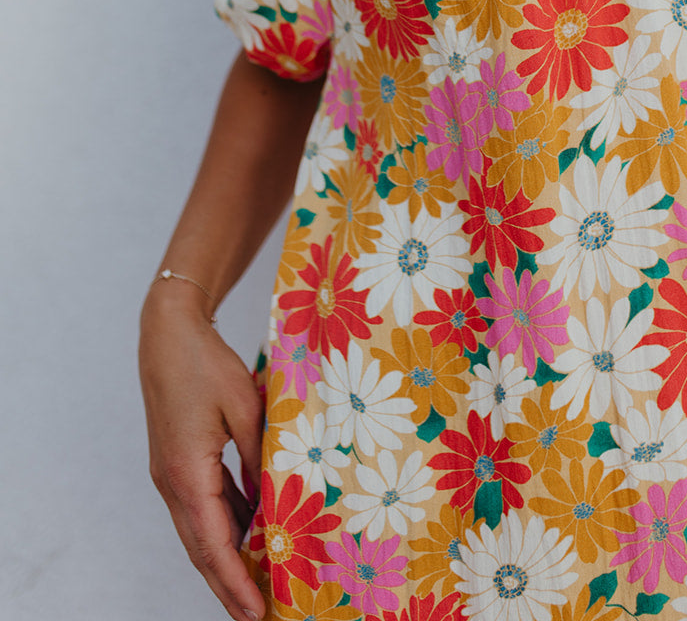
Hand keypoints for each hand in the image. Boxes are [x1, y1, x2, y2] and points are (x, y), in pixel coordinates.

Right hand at [139, 282, 265, 619]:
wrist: (167, 333)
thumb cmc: (204, 363)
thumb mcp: (244, 405)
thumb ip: (260, 453)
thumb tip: (280, 493)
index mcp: (186, 473)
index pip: (213, 544)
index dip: (236, 581)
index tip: (256, 611)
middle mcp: (172, 483)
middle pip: (201, 549)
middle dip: (228, 586)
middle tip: (257, 616)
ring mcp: (171, 475)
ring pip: (199, 531)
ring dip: (225, 560)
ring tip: (259, 584)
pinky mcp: (176, 463)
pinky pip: (202, 506)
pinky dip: (223, 527)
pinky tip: (250, 533)